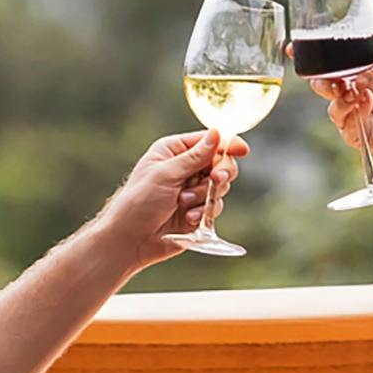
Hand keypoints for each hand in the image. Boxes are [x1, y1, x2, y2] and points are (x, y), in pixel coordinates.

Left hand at [100, 129, 248, 270]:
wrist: (130, 239)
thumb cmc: (139, 201)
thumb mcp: (166, 174)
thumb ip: (195, 156)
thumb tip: (217, 133)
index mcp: (174, 151)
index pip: (208, 141)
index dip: (227, 144)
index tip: (242, 150)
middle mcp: (185, 168)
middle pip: (221, 163)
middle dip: (220, 172)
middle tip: (215, 179)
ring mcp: (192, 190)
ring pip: (220, 187)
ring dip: (205, 196)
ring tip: (183, 204)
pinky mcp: (197, 211)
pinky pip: (215, 207)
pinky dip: (204, 212)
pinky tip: (187, 218)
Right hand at [311, 21, 372, 170]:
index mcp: (361, 74)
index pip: (330, 64)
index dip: (310, 57)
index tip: (294, 48)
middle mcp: (352, 93)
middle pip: (322, 85)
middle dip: (320, 80)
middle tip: (333, 79)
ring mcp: (352, 114)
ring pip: (330, 105)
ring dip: (338, 97)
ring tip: (353, 91)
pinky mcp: (356, 133)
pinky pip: (344, 123)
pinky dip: (354, 111)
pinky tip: (367, 102)